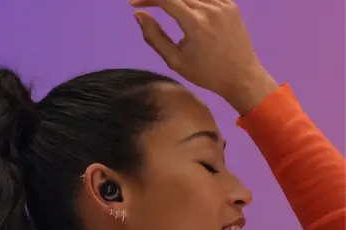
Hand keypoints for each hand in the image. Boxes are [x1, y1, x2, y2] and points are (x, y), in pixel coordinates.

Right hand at [130, 0, 277, 113]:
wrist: (241, 76)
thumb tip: (139, 15)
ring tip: (165, 7)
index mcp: (195, 22)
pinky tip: (187, 8)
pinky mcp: (231, 4)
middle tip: (144, 5)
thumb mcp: (176, 61)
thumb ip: (155, 37)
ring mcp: (222, 3)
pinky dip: (194, 1)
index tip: (134, 3)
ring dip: (176, 1)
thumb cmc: (206, 74)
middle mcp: (209, 7)